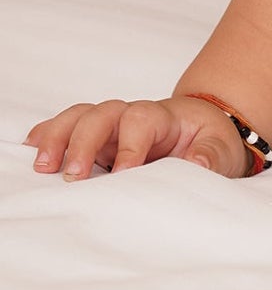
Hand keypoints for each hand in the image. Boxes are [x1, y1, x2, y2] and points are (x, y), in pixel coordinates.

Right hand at [25, 95, 247, 179]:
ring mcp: (110, 127)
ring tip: (43, 166)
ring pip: (79, 117)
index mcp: (164, 116)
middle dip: (84, 141)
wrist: (202, 133)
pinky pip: (67, 127)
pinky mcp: (95, 140)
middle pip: (102, 114)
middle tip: (73, 176)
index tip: (123, 173)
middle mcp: (131, 115)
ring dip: (57, 137)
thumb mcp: (222, 148)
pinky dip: (47, 135)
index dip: (129, 145)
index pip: (141, 121)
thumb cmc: (209, 141)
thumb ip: (212, 156)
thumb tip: (197, 163)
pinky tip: (30, 149)